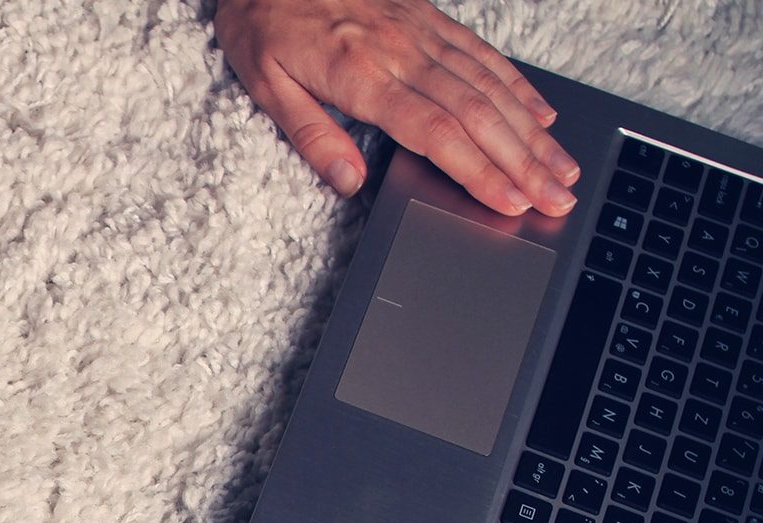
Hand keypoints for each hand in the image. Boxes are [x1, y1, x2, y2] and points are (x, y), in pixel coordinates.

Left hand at [214, 0, 579, 216]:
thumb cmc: (264, 22)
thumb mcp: (266, 86)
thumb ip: (312, 136)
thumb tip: (348, 182)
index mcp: (363, 75)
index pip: (437, 133)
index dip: (480, 170)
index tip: (511, 201)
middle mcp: (403, 51)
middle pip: (478, 115)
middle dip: (523, 162)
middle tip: (558, 199)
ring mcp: (421, 31)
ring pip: (490, 86)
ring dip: (531, 131)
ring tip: (562, 168)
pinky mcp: (428, 17)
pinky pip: (482, 53)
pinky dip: (517, 86)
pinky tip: (540, 114)